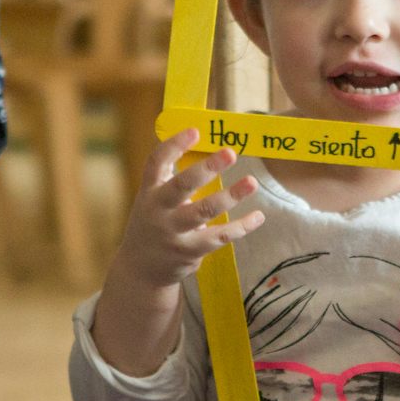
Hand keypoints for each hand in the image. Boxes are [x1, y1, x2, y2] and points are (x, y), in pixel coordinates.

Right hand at [112, 128, 262, 289]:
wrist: (141, 269)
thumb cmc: (154, 223)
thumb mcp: (152, 199)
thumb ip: (170, 177)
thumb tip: (202, 144)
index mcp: (149, 191)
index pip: (156, 163)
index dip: (174, 145)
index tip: (195, 131)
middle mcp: (157, 210)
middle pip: (182, 186)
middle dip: (206, 168)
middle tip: (231, 153)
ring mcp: (173, 232)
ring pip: (204, 212)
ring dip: (230, 196)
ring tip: (252, 182)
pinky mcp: (189, 251)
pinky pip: (219, 236)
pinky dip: (241, 227)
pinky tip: (258, 216)